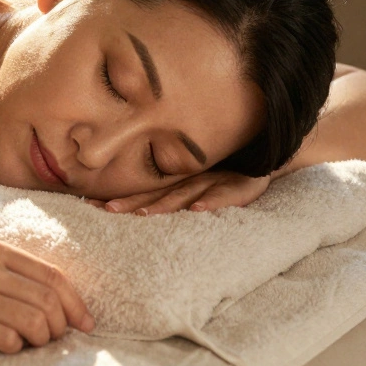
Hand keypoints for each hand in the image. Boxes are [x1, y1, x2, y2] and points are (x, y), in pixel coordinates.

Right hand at [0, 236, 94, 352]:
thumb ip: (5, 271)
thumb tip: (54, 301)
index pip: (51, 275)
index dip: (76, 302)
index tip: (85, 324)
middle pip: (48, 300)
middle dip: (61, 326)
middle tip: (55, 340)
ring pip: (33, 321)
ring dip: (40, 339)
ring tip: (30, 344)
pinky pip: (6, 339)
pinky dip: (15, 347)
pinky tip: (5, 346)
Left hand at [83, 171, 272, 214]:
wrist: (273, 152)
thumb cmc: (232, 171)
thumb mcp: (202, 181)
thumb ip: (174, 194)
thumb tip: (138, 210)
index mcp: (182, 180)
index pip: (147, 191)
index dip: (123, 199)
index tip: (93, 207)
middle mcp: (195, 179)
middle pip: (160, 193)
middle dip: (133, 203)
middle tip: (108, 211)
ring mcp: (218, 180)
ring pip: (187, 193)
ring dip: (165, 204)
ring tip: (143, 213)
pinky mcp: (244, 185)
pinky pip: (227, 195)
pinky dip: (212, 201)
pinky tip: (197, 210)